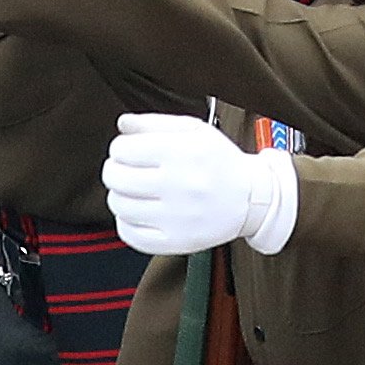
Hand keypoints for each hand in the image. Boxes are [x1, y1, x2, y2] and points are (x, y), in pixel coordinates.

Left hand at [106, 112, 299, 255]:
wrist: (250, 199)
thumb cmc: (219, 162)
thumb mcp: (194, 130)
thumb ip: (155, 123)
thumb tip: (122, 124)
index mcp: (183, 152)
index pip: (123, 149)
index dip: (120, 148)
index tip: (128, 150)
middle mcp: (179, 185)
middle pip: (116, 177)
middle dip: (114, 170)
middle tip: (125, 169)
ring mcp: (176, 217)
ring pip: (119, 205)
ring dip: (119, 195)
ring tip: (134, 191)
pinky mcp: (174, 241)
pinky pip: (129, 234)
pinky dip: (126, 222)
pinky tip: (139, 212)